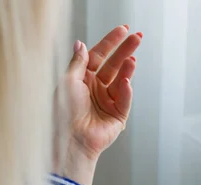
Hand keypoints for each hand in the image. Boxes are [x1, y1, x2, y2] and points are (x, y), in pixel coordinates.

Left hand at [60, 25, 141, 184]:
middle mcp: (96, 88)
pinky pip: (124, 99)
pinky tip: (126, 82)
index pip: (99, 55)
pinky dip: (126, 90)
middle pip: (114, 64)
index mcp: (83, 78)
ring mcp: (108, 101)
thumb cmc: (63, 113)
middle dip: (126, 50)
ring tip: (132, 60)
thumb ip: (78, 62)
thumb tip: (81, 44)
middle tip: (137, 38)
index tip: (123, 30)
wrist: (70, 139)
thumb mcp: (68, 81)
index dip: (111, 42)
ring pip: (122, 80)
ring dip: (128, 69)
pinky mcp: (117, 115)